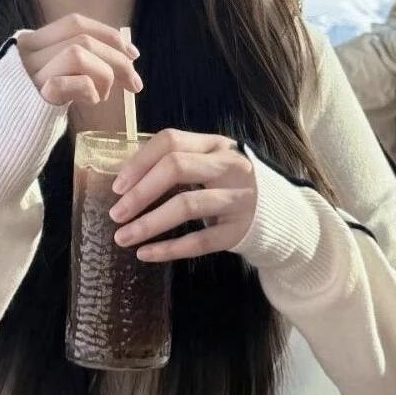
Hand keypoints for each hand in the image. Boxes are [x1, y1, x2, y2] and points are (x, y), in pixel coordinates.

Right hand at [16, 14, 142, 106]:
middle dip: (117, 57)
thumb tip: (122, 54)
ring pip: (77, 52)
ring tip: (103, 96)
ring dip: (104, 73)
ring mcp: (27, 74)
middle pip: (82, 36)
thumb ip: (73, 63)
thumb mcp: (52, 80)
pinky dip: (88, 89)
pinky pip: (67, 82)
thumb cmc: (32, 116)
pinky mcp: (33, 98)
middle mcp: (25, 53)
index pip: (75, 23)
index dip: (108, 35)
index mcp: (30, 43)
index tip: (133, 54)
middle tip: (135, 84)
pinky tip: (91, 102)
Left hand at [108, 128, 257, 261]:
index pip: (171, 141)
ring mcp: (237, 198)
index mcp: (216, 145)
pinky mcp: (239, 230)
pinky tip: (145, 253)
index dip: (140, 162)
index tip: (118, 186)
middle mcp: (229, 167)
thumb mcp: (210, 163)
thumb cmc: (229, 185)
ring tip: (122, 237)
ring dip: (149, 223)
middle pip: (177, 167)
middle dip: (140, 192)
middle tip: (116, 213)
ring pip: (187, 205)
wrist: (278, 215)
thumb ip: (177, 163)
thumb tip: (125, 179)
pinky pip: (199, 241)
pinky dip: (169, 248)